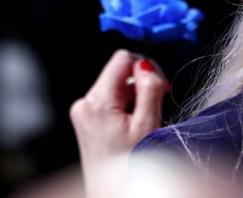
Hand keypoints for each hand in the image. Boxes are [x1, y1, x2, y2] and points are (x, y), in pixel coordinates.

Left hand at [69, 49, 168, 197]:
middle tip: (152, 110)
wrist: (111, 194)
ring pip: (117, 88)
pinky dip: (125, 109)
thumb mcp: (147, 124)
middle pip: (120, 74)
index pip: (122, 59)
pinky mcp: (85, 120)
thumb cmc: (128, 166)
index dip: (145, 68)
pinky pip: (111, 101)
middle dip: (140, 88)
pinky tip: (129, 129)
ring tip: (139, 125)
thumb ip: (149, 89)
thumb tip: (147, 66)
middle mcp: (85, 103)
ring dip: (134, 100)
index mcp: (97, 101)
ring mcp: (83, 112)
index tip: (159, 87)